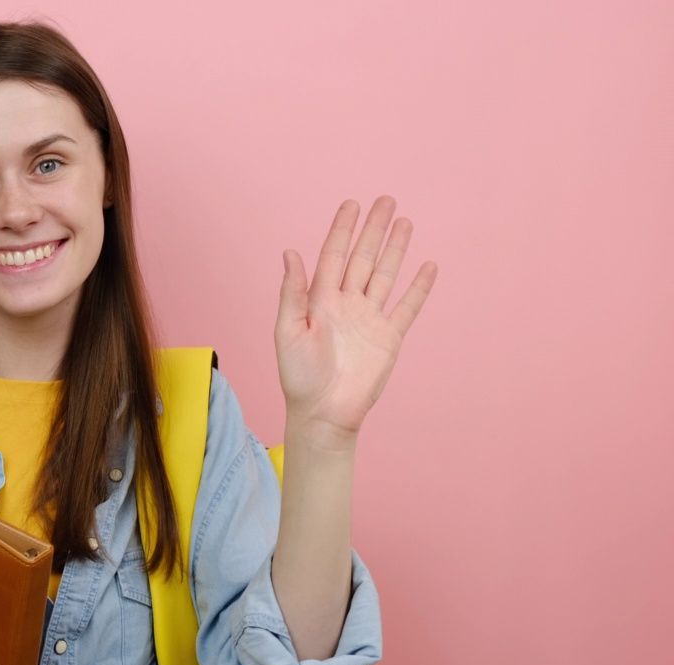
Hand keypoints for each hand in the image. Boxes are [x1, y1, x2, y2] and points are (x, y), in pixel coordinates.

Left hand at [275, 196, 436, 444]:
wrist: (324, 413)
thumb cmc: (299, 376)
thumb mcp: (287, 331)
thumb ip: (292, 291)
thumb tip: (289, 252)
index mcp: (320, 300)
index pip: (333, 256)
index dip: (342, 230)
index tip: (351, 204)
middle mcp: (346, 305)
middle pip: (363, 258)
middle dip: (374, 230)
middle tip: (386, 200)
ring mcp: (369, 320)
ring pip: (386, 275)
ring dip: (396, 249)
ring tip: (405, 221)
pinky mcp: (389, 338)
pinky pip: (407, 307)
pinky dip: (418, 288)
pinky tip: (427, 266)